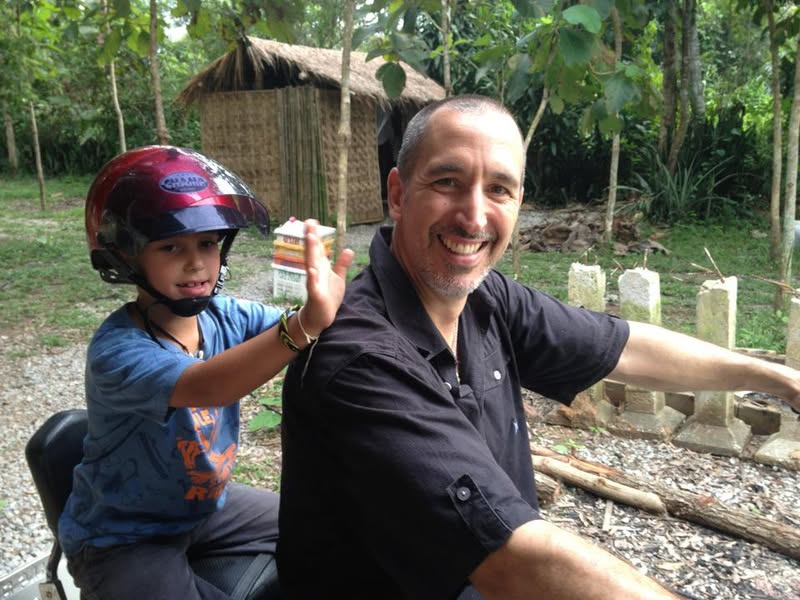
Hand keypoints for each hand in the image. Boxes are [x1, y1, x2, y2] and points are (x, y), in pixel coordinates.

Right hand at [300, 219, 354, 336]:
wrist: (321, 317)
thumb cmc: (328, 297)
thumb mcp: (338, 278)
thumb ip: (342, 264)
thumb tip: (348, 249)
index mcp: (320, 267)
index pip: (317, 248)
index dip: (315, 234)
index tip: (311, 220)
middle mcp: (315, 272)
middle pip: (312, 252)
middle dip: (311, 238)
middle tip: (308, 222)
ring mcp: (314, 282)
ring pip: (311, 264)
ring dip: (310, 252)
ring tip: (310, 238)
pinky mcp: (316, 295)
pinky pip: (313, 285)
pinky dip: (312, 277)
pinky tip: (312, 270)